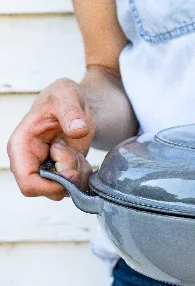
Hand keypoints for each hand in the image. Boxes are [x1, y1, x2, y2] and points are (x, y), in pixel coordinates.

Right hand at [7, 78, 94, 200]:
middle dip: (68, 176)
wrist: (75, 103)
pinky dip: (82, 175)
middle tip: (74, 152)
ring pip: (62, 190)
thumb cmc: (63, 97)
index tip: (71, 172)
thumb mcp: (66, 95)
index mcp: (21, 146)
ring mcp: (43, 170)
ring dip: (76, 174)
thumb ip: (71, 111)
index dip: (51, 185)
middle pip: (48, 190)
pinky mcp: (57, 173)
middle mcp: (29, 162)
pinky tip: (80, 157)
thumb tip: (77, 130)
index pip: (28, 183)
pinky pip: (73, 187)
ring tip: (76, 151)